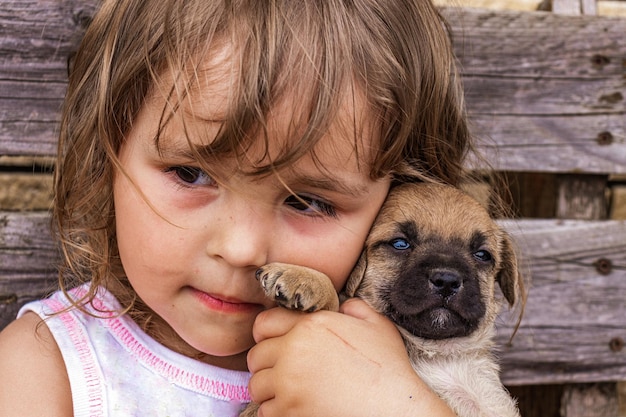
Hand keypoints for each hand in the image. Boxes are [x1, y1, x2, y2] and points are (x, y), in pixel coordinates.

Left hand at [247, 298, 454, 416]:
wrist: (396, 409)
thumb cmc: (389, 368)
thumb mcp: (377, 325)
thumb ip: (355, 308)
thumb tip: (343, 307)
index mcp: (311, 325)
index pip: (264, 324)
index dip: (267, 335)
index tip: (275, 346)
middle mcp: (294, 350)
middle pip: (255, 357)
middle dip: (267, 365)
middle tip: (283, 373)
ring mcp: (289, 383)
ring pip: (257, 385)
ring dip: (270, 389)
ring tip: (289, 392)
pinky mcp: (289, 411)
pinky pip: (266, 411)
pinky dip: (276, 411)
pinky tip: (294, 409)